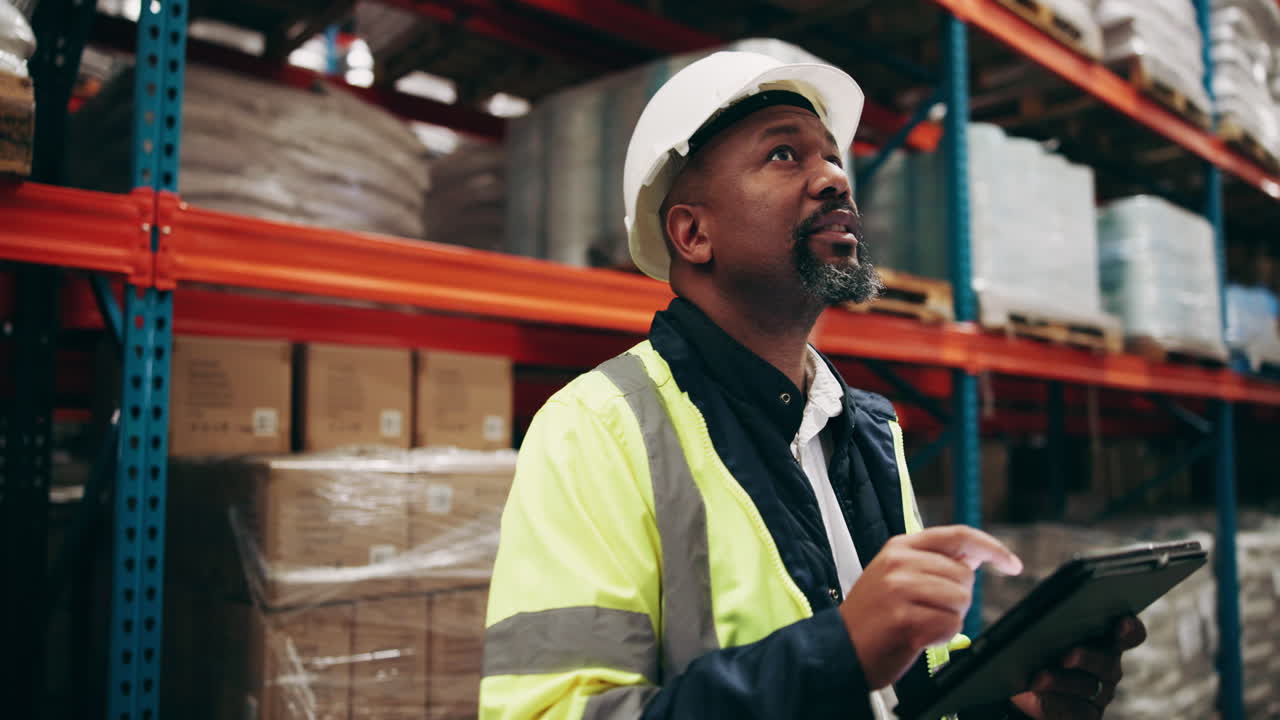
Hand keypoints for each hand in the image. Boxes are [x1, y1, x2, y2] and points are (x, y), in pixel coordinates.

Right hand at [841, 525, 1022, 689]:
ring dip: (949, 619)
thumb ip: (933, 562)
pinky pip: (951, 625)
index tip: (1011, 563)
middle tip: (927, 610)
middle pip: (965, 576)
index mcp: (900, 547)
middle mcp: (900, 562)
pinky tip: (917, 637)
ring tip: (920, 623)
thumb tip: (975, 556)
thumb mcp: (895, 575)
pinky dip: (941, 636)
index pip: (959, 536)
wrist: (839, 649)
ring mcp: (900, 589)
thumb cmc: (873, 617)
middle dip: (958, 599)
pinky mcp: (904, 618)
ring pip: (961, 600)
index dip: (992, 547)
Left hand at [1010, 615, 1147, 718]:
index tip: (1122, 624)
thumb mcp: (1038, 631)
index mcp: (1102, 638)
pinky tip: (1038, 697)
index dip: (1130, 629)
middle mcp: (1106, 666)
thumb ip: (1047, 621)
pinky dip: (1054, 703)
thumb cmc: (1032, 649)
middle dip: (1087, 658)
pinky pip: (1075, 711)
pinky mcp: (1085, 714)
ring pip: (1089, 687)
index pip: (1129, 634)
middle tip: (1066, 657)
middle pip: (1107, 661)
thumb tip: (1036, 610)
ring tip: (1040, 679)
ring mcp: (1099, 693)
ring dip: (1062, 682)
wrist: (1016, 686)